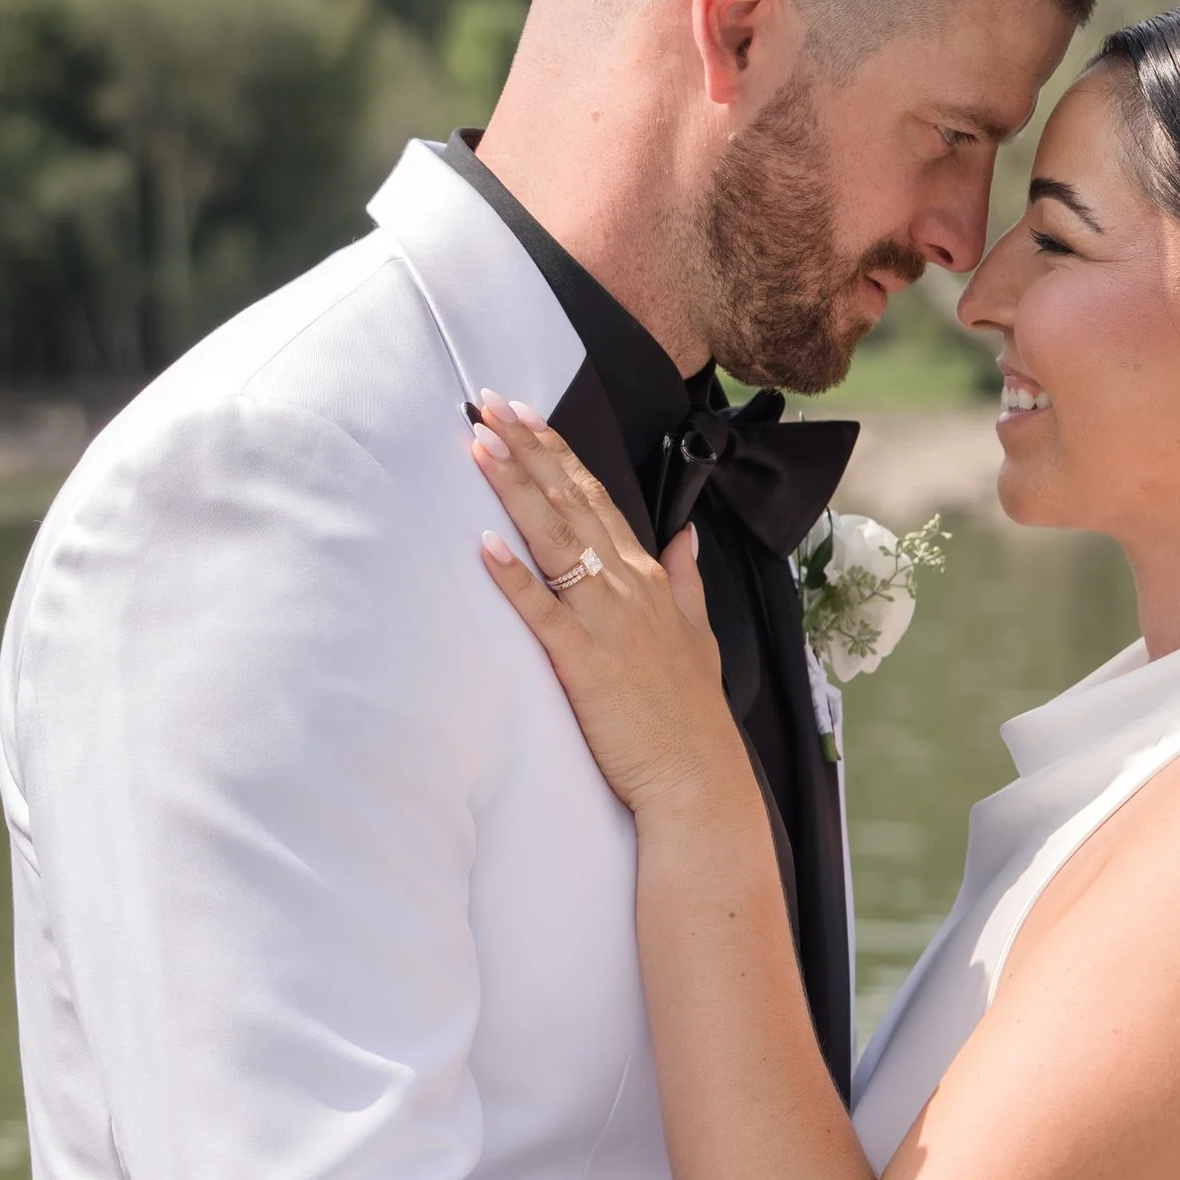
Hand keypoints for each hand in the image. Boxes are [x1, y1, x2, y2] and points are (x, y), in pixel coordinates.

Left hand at [471, 394, 741, 815]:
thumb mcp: (699, 635)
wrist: (697, 776)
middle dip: (528, 449)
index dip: (558, 452)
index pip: (597, 498)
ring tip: (481, 445)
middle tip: (488, 403)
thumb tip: (685, 538)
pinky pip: (542, 610)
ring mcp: (605, 621)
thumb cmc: (689, 714)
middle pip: (570, 502)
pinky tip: (484, 543)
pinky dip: (514, 576)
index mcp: (648, 578)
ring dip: (516, 488)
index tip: (526, 414)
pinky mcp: (582, 662)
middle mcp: (627, 587)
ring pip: (554, 540)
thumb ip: (687, 581)